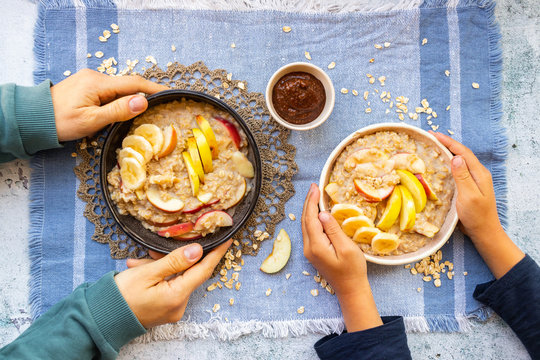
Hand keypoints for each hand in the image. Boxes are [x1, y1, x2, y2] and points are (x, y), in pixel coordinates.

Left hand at [50, 69, 167, 140]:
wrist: (34, 118)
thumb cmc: (61, 122)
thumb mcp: (92, 120)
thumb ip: (119, 110)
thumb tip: (143, 102)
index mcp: (98, 83)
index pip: (134, 83)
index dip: (154, 89)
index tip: (170, 94)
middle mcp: (96, 77)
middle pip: (128, 85)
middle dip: (145, 94)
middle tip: (162, 106)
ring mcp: (90, 80)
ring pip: (119, 89)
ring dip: (132, 99)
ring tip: (146, 113)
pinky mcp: (86, 86)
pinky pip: (110, 91)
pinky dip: (121, 100)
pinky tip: (125, 111)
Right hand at [115, 240, 231, 327]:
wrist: (100, 318)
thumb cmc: (121, 296)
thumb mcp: (148, 273)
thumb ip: (174, 261)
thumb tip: (197, 251)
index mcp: (177, 296)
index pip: (203, 270)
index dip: (216, 254)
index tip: (227, 240)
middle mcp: (179, 305)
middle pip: (186, 273)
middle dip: (172, 258)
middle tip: (151, 251)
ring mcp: (171, 309)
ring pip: (174, 277)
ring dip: (159, 266)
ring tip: (137, 264)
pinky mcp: (163, 309)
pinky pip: (166, 285)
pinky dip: (156, 275)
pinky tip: (139, 269)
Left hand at [301, 183, 381, 331]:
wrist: (350, 289)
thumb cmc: (352, 270)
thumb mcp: (346, 248)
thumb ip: (333, 230)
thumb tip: (322, 213)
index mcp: (316, 245)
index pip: (311, 218)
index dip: (312, 201)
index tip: (315, 187)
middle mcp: (308, 248)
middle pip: (305, 220)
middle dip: (309, 202)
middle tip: (313, 187)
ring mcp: (309, 251)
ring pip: (306, 225)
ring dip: (309, 209)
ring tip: (314, 195)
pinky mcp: (313, 252)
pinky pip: (309, 231)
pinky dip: (312, 218)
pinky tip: (316, 212)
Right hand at [432, 132, 523, 277]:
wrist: (484, 232)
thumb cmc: (477, 216)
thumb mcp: (469, 196)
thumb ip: (463, 176)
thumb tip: (455, 157)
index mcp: (479, 173)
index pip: (463, 152)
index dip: (448, 142)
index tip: (433, 135)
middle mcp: (477, 174)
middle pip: (461, 154)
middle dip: (446, 144)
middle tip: (430, 138)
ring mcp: (473, 180)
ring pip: (459, 161)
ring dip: (447, 152)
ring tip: (432, 147)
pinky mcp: (468, 187)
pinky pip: (457, 170)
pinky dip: (447, 164)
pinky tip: (439, 165)